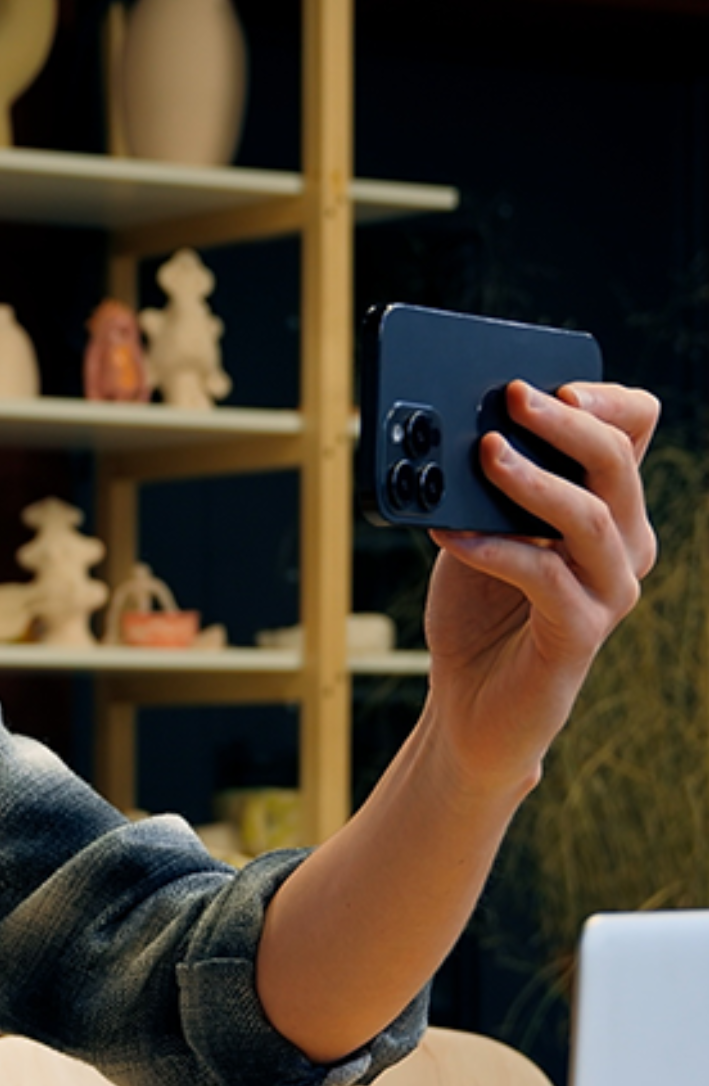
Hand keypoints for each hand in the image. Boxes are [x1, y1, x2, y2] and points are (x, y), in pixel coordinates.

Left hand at [422, 379, 659, 791]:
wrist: (470, 702)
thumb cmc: (477, 607)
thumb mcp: (477, 527)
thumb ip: (483, 484)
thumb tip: (457, 427)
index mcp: (605, 504)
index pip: (635, 429)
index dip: (605, 399)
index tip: (550, 383)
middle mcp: (623, 542)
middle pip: (618, 462)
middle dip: (563, 422)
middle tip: (511, 397)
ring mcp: (609, 589)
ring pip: (590, 516)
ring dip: (533, 479)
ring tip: (485, 454)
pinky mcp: (580, 632)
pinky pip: (545, 576)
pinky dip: (494, 547)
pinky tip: (451, 534)